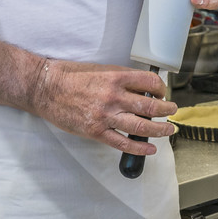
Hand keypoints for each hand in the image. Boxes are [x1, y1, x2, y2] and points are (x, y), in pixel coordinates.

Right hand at [31, 59, 175, 155]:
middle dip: (167, 110)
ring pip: (141, 126)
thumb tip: (142, 89)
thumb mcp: (100, 70)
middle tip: (172, 111)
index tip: (163, 92)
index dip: (161, 88)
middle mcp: (113, 97)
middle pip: (150, 106)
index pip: (150, 82)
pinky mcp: (96, 131)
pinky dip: (139, 147)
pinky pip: (122, 142)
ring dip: (159, 129)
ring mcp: (105, 116)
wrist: (45, 88)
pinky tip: (150, 148)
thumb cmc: (70, 76)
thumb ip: (121, 79)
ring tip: (168, 130)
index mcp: (115, 77)